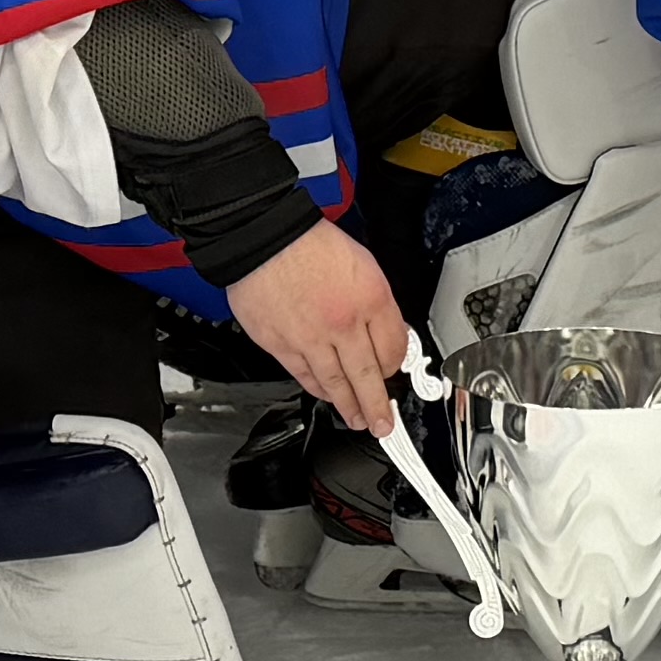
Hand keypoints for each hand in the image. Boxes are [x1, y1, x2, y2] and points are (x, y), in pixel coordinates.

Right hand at [229, 220, 414, 441]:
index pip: (393, 348)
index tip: (395, 372)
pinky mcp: (280, 344)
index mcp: (370, 299)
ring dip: (350, 407)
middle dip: (378, 406)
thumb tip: (383, 332)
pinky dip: (318, 390)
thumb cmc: (309, 244)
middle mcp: (343, 323)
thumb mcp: (363, 264)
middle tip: (384, 423)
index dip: (397, 365)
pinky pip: (304, 376)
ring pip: (336, 383)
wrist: (264, 236)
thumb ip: (376, 302)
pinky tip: (326, 397)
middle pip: (368, 376)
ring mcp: (311, 338)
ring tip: (358, 421)